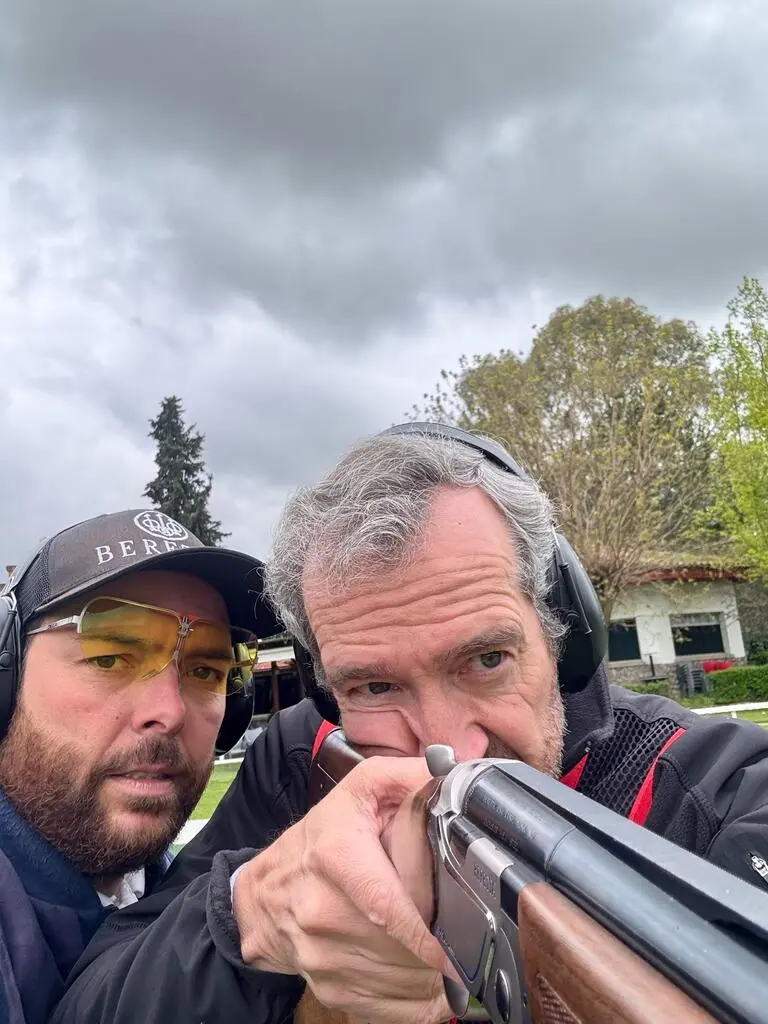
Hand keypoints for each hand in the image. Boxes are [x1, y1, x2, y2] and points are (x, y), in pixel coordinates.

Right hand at [232, 756, 453, 1023]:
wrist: (263, 895)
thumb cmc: (320, 839)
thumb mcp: (360, 789)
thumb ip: (410, 776)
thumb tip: (458, 776)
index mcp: (336, 857)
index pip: (388, 905)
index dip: (428, 930)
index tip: (461, 940)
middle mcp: (324, 912)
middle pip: (403, 946)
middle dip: (439, 943)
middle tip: (460, 928)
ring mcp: (324, 958)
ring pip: (403, 982)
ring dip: (432, 972)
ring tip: (439, 947)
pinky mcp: (331, 989)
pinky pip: (393, 1009)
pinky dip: (417, 999)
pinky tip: (422, 974)